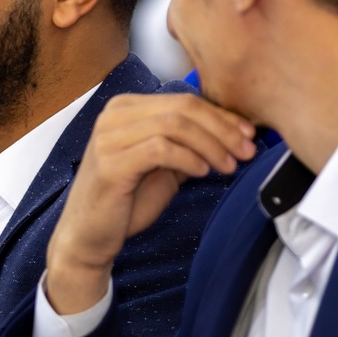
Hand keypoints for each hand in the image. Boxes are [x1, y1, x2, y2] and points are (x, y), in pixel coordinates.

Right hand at [44, 93, 255, 314]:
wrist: (89, 236)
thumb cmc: (125, 202)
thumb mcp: (165, 167)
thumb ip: (190, 146)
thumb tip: (233, 134)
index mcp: (127, 108)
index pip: (184, 100)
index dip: (222, 116)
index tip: (248, 135)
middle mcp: (115, 115)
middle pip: (183, 107)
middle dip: (222, 129)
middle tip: (246, 151)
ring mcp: (109, 137)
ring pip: (175, 125)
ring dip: (211, 145)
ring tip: (229, 165)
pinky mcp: (110, 162)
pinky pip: (160, 149)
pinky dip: (189, 158)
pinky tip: (203, 172)